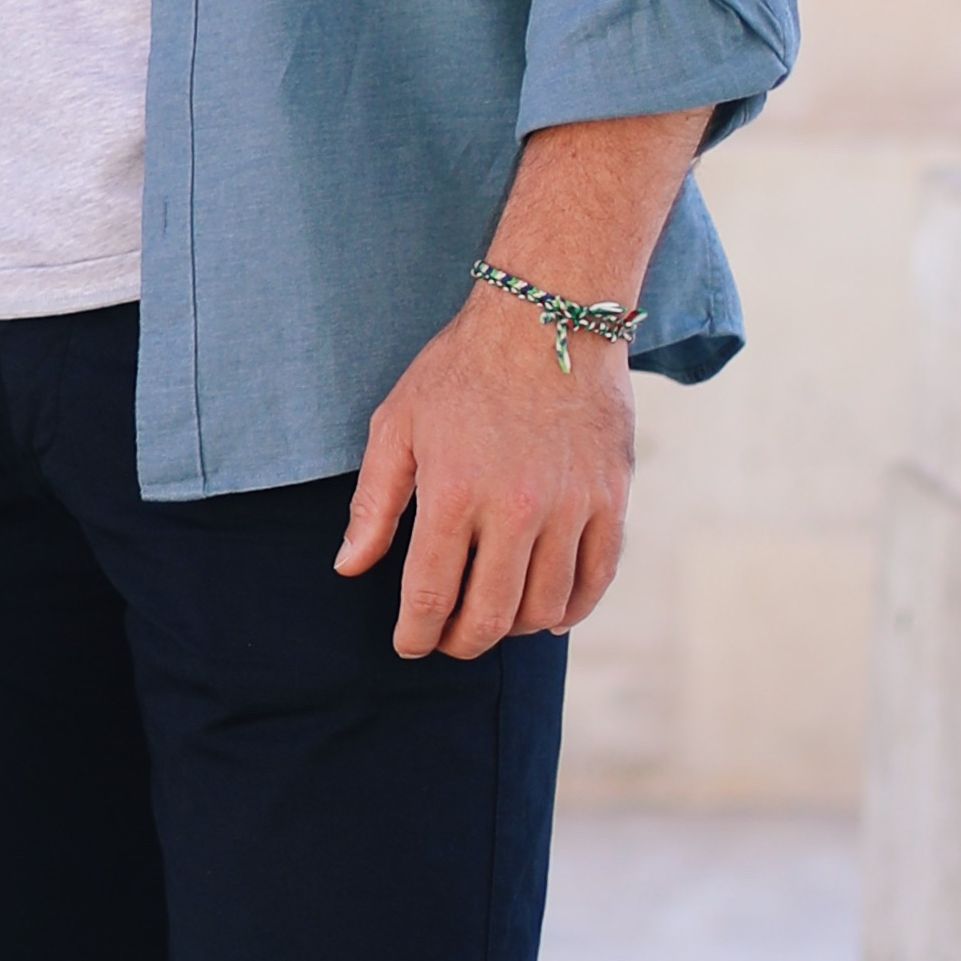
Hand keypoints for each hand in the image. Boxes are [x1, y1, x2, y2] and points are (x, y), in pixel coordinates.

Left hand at [333, 279, 632, 664]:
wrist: (549, 317)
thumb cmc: (462, 369)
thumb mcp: (398, 424)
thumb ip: (375, 502)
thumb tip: (349, 567)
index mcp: (453, 493)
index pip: (429, 594)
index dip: (416, 633)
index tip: (409, 643)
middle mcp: (514, 509)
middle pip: (489, 616)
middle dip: (460, 642)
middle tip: (448, 641)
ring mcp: (569, 507)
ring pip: (543, 607)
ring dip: (513, 629)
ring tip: (492, 621)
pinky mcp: (610, 499)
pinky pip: (596, 580)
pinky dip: (572, 610)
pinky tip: (548, 614)